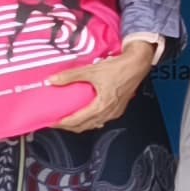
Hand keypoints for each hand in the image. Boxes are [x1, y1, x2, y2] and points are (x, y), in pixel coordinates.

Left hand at [47, 38, 162, 133]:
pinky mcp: (119, 108)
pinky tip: (87, 115)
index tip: (52, 122)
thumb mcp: (92, 70)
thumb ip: (71, 76)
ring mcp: (115, 112)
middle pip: (85, 126)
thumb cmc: (118, 68)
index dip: (63, 123)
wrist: (137, 64)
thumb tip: (52, 80)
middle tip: (58, 122)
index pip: (78, 120)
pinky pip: (102, 119)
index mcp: (101, 106)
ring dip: (81, 124)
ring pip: (94, 124)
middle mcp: (108, 113)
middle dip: (70, 126)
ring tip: (70, 120)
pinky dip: (92, 120)